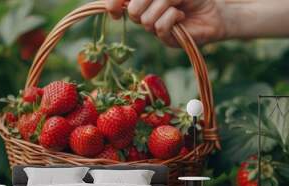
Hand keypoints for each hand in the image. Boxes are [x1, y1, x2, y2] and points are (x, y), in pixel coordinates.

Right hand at [106, 0, 225, 46]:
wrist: (214, 9)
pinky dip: (171, 17)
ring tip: (177, 6)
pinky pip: (160, 27)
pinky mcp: (166, 40)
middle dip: (147, 0)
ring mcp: (155, 29)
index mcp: (142, 1)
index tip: (114, 11)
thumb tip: (131, 3)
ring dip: (165, 6)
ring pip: (146, 19)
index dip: (112, 4)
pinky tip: (180, 16)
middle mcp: (145, 15)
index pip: (118, 2)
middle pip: (132, 11)